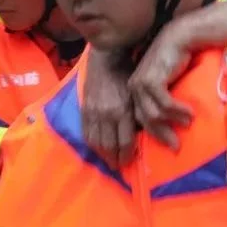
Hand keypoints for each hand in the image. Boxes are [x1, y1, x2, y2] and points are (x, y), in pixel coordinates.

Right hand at [82, 49, 135, 167]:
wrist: (107, 59)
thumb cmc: (129, 75)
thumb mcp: (138, 95)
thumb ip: (138, 115)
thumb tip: (143, 134)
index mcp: (122, 111)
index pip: (125, 141)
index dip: (127, 154)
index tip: (130, 163)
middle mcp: (106, 115)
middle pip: (109, 145)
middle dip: (115, 159)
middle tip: (120, 167)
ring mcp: (92, 113)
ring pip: (96, 142)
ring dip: (103, 155)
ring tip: (109, 162)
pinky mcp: (83, 109)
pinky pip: (86, 133)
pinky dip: (92, 145)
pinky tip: (98, 150)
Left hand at [127, 21, 194, 149]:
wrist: (178, 37)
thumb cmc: (174, 59)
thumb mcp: (164, 82)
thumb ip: (160, 98)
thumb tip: (168, 121)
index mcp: (133, 91)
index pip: (139, 119)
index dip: (152, 133)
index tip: (167, 143)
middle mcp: (133, 88)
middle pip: (145, 121)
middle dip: (162, 135)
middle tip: (176, 147)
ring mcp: (141, 85)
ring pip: (155, 115)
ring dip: (174, 122)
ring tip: (189, 124)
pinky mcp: (153, 81)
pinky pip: (166, 105)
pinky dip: (179, 111)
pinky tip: (191, 114)